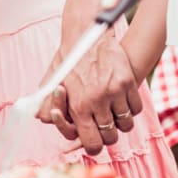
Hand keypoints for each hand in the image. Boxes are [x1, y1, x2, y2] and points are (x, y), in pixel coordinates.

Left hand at [37, 29, 141, 152]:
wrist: (85, 33)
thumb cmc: (69, 58)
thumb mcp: (53, 79)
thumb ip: (47, 102)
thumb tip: (42, 119)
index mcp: (78, 104)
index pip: (91, 143)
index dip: (92, 145)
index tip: (92, 138)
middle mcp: (97, 100)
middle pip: (111, 138)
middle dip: (106, 133)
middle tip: (101, 123)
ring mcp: (115, 92)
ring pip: (125, 125)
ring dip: (119, 121)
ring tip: (110, 110)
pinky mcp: (128, 82)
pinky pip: (135, 109)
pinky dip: (130, 108)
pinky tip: (120, 99)